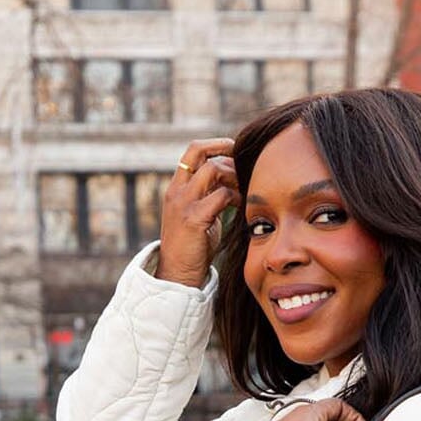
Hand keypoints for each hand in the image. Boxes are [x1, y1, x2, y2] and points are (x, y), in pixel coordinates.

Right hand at [157, 138, 239, 287]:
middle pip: (198, 150)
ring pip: (212, 169)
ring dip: (233, 174)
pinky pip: (221, 195)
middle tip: (244, 160)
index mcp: (176, 188)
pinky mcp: (194, 218)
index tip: (235, 151)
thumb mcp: (199, 214)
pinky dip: (236, 197)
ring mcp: (183, 203)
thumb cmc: (193, 247)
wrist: (178, 275)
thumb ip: (209, 195)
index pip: (193, 151)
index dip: (215, 145)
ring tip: (244, 186)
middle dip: (225, 149)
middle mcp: (177, 191)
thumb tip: (231, 179)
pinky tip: (243, 206)